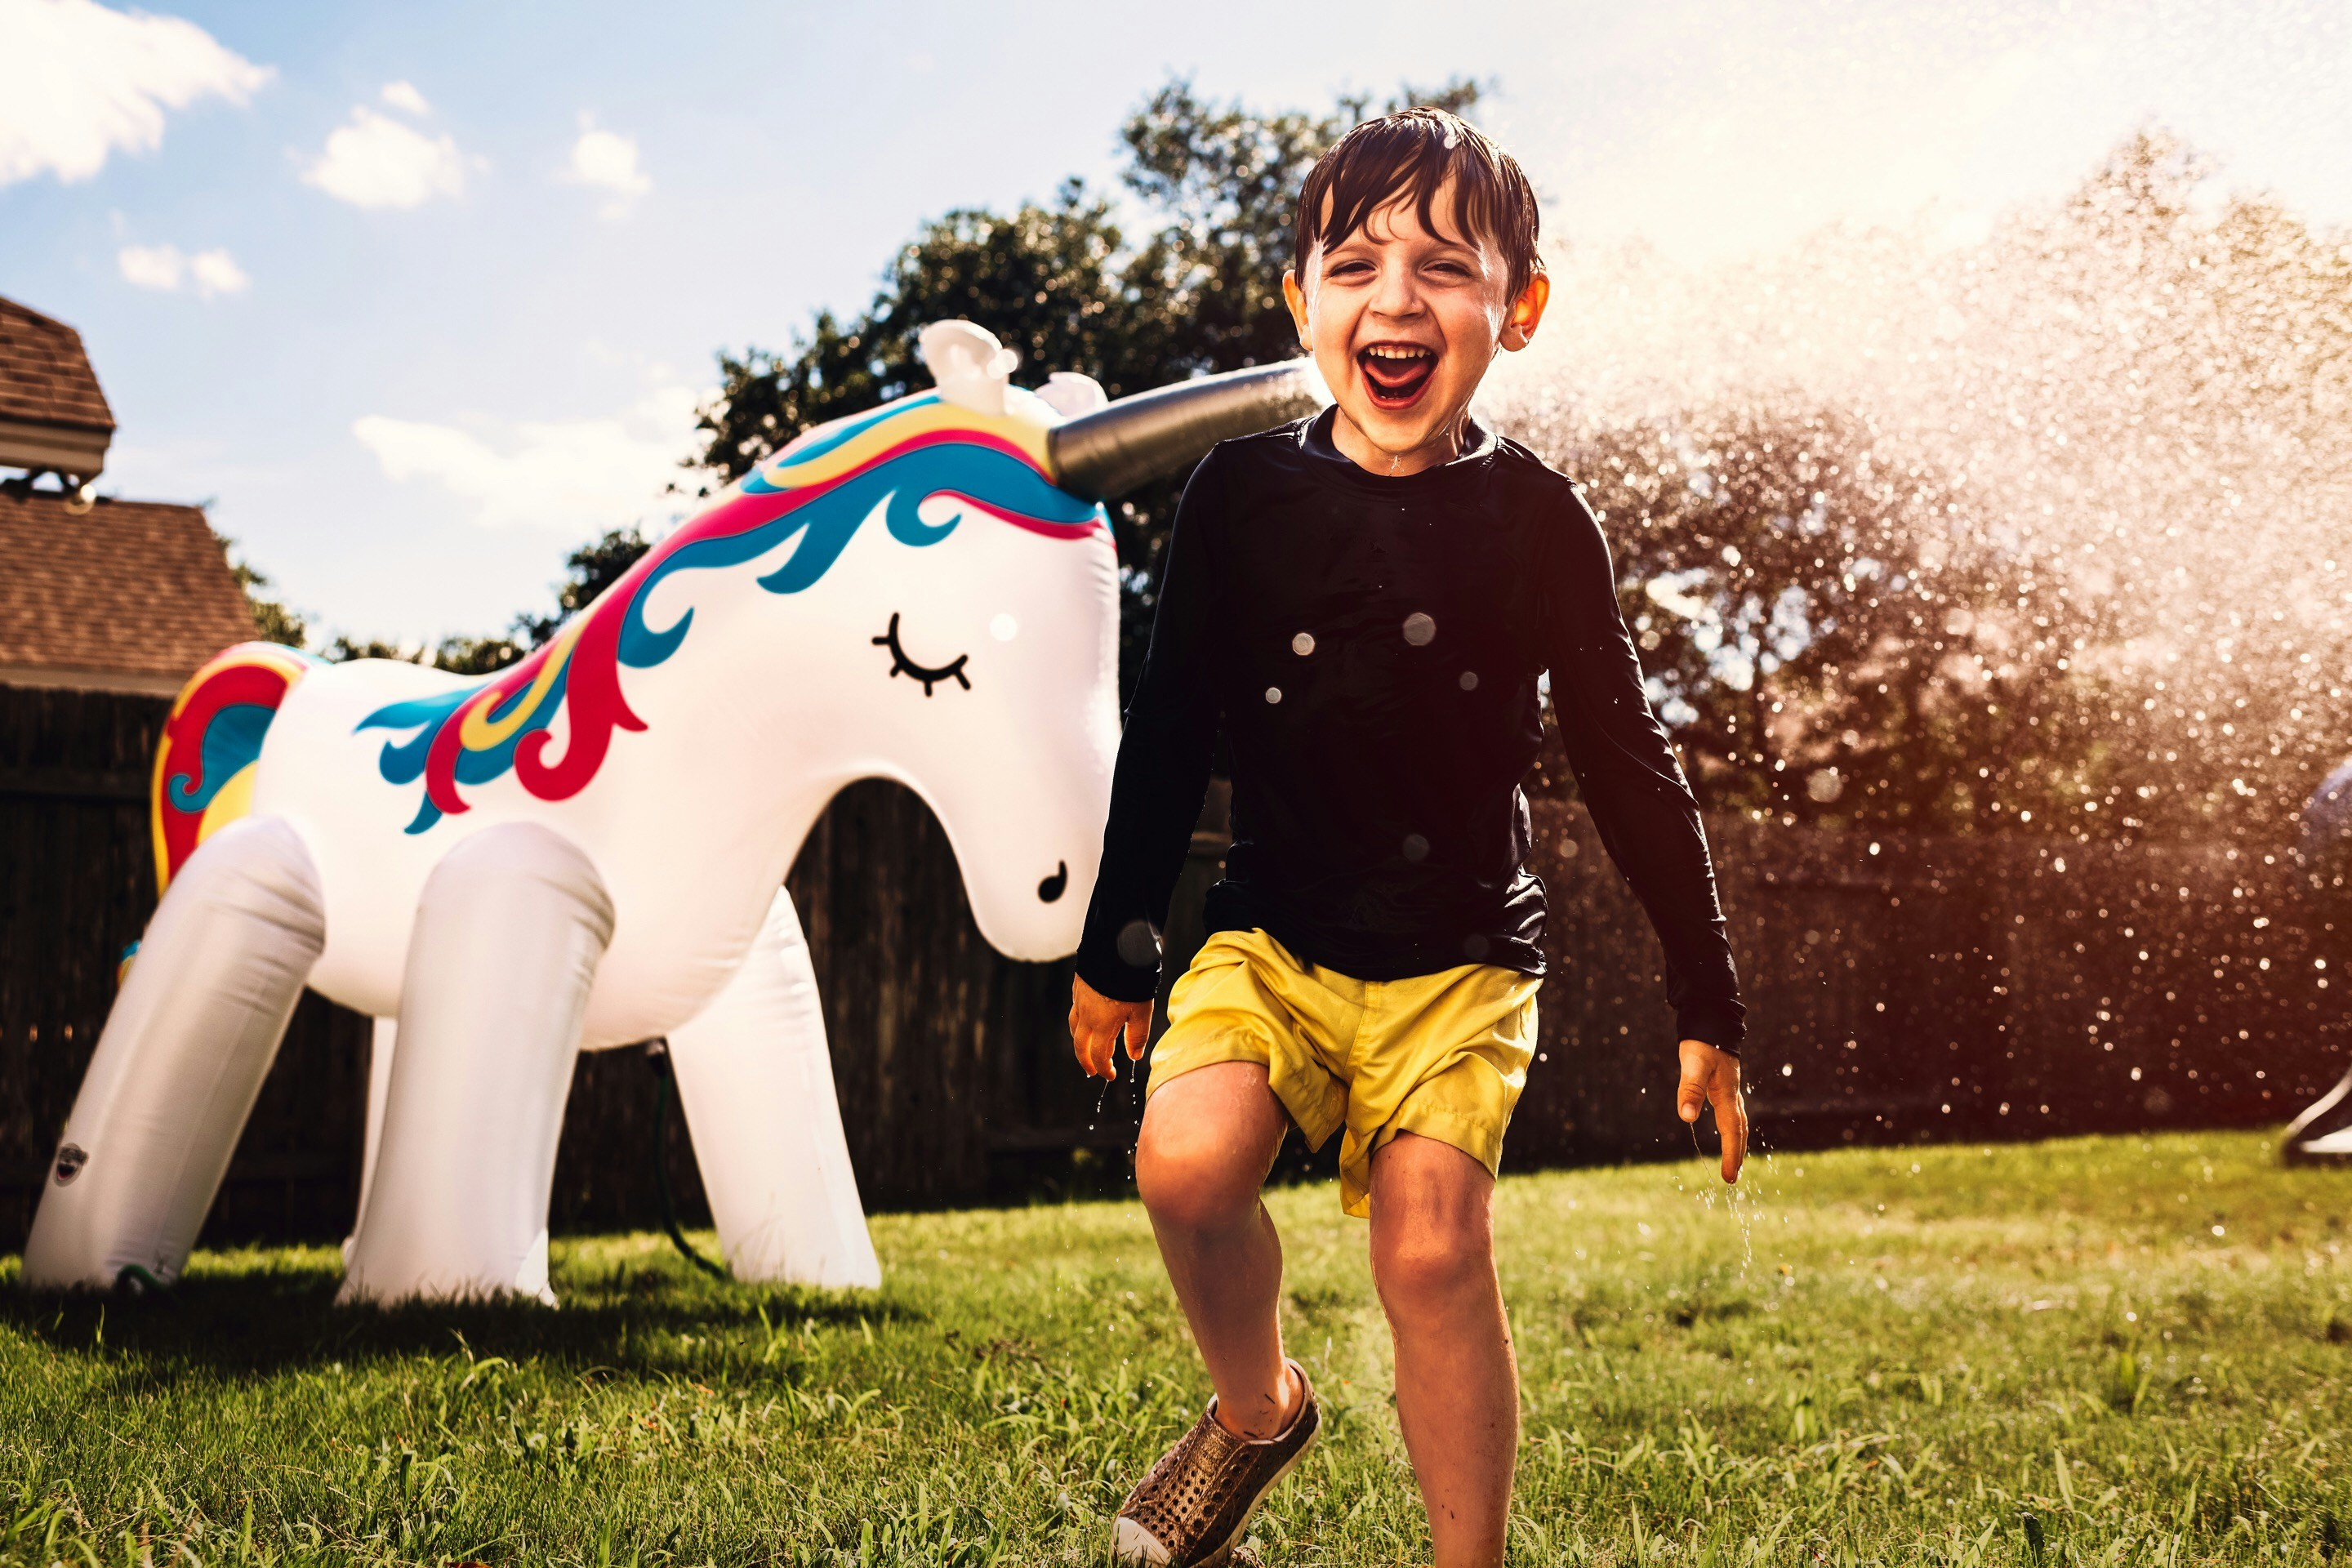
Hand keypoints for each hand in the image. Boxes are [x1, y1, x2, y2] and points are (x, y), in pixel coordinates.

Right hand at [1069, 974, 1153, 1081]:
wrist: (1116, 949)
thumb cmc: (1132, 982)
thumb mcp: (1141, 1011)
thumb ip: (1137, 1036)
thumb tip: (1134, 1057)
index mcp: (1102, 1025)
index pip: (1098, 1056)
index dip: (1103, 1069)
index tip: (1109, 1076)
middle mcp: (1086, 1015)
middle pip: (1080, 1045)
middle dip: (1085, 1061)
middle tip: (1091, 1070)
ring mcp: (1079, 999)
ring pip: (1073, 1026)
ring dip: (1079, 1041)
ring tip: (1086, 1046)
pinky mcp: (1078, 986)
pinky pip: (1075, 1008)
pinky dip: (1079, 1020)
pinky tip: (1087, 1017)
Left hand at [1676, 1039, 1747, 1183]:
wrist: (1712, 1020)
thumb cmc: (1702, 1041)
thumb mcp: (1693, 1065)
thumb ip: (1690, 1090)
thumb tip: (1687, 1118)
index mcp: (1727, 1095)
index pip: (1732, 1131)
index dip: (1731, 1155)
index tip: (1728, 1176)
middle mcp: (1732, 1095)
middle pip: (1739, 1131)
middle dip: (1736, 1154)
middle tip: (1731, 1178)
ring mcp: (1730, 1091)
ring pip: (1738, 1123)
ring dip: (1736, 1143)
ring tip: (1733, 1162)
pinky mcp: (1724, 1086)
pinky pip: (1732, 1114)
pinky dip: (1732, 1129)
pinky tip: (1727, 1133)